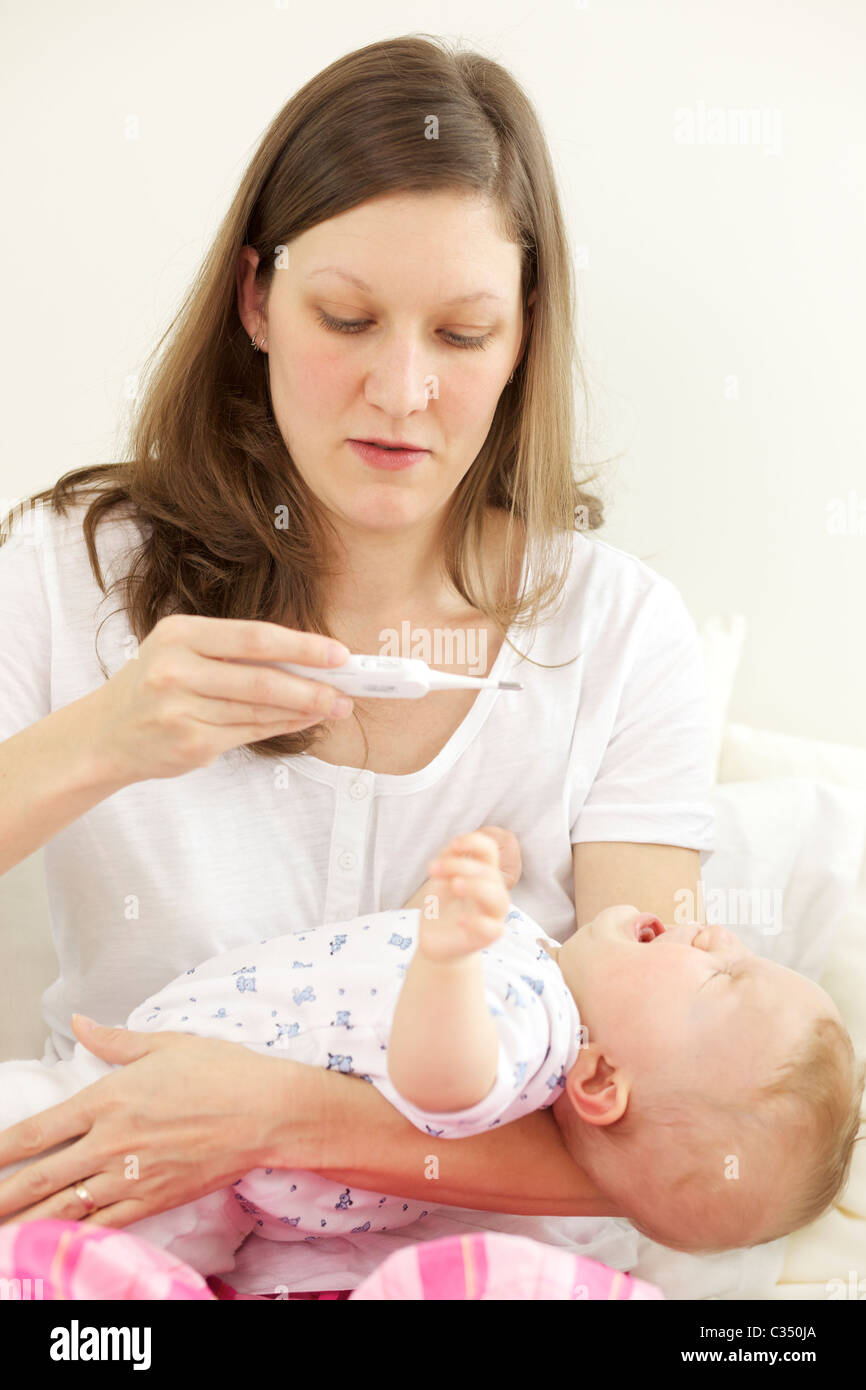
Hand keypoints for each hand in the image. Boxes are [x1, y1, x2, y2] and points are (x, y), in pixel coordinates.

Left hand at [0, 1016, 275, 1228]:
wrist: (266, 1111)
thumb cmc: (220, 1071)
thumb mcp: (164, 1044)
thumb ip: (114, 1040)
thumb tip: (79, 1023)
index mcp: (108, 1099)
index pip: (37, 1131)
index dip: (1, 1150)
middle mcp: (110, 1142)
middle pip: (40, 1178)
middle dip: (1, 1196)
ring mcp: (130, 1177)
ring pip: (63, 1209)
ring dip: (24, 1223)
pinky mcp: (153, 1201)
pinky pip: (101, 1227)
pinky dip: (70, 1239)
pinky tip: (49, 1246)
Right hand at [84, 615, 355, 783]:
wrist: (105, 734)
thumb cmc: (156, 686)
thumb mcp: (183, 652)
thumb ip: (236, 654)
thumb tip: (307, 660)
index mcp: (180, 634)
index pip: (253, 637)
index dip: (301, 646)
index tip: (338, 654)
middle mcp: (177, 670)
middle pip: (261, 679)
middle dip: (311, 686)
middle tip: (346, 690)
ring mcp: (182, 710)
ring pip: (260, 710)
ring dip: (304, 710)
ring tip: (334, 706)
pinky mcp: (191, 743)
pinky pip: (250, 733)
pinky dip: (282, 726)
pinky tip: (303, 720)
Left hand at [418, 831, 509, 962]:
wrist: (436, 941)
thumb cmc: (441, 906)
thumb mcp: (438, 880)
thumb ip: (446, 862)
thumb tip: (452, 850)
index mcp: (483, 872)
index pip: (489, 850)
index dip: (474, 842)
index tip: (452, 845)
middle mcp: (493, 890)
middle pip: (489, 871)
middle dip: (460, 866)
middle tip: (433, 870)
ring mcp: (493, 914)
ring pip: (498, 897)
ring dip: (476, 887)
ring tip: (454, 886)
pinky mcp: (489, 936)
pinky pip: (492, 928)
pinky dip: (477, 922)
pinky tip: (460, 920)